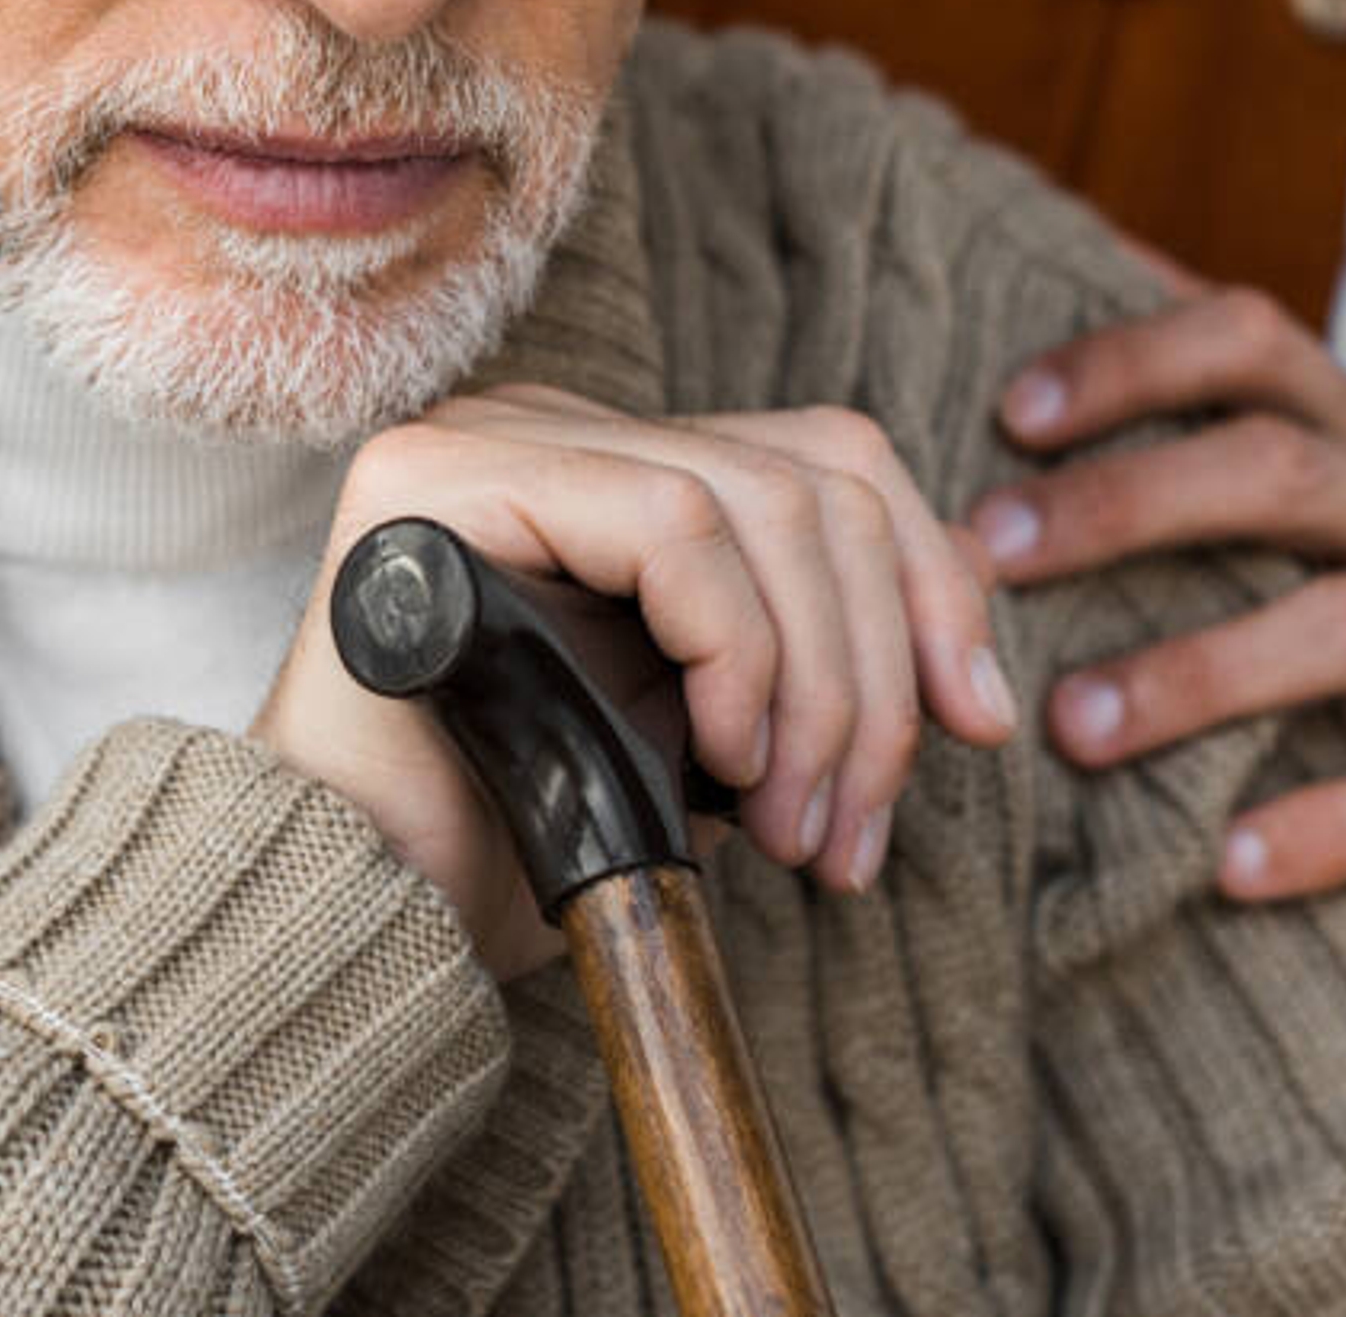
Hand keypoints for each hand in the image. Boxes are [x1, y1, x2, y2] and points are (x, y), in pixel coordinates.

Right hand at [253, 386, 1019, 976]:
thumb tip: (971, 628)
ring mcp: (489, 439)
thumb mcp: (711, 728)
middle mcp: (548, 427)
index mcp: (611, 467)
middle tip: (852, 831)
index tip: (980, 722)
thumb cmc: (517, 839)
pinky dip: (735, 647)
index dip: (932, 580)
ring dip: (818, 685)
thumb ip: (807, 647)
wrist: (364, 918)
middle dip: (882, 668)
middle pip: (813, 478)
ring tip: (797, 826)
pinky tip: (721, 753)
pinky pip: (668, 525)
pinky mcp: (442, 482)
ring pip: (758, 500)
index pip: (826, 456)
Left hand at [971, 266, 1345, 923]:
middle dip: (1128, 503)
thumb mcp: (1332, 502)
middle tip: (994, 560)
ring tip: (1072, 727)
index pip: (1255, 343)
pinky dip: (1322, 831)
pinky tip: (1223, 864)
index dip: (1132, 362)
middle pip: (1285, 472)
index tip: (1009, 416)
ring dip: (1197, 674)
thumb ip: (1210, 413)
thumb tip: (1065, 266)